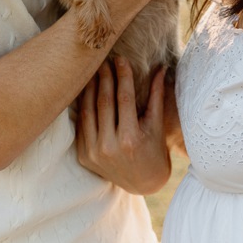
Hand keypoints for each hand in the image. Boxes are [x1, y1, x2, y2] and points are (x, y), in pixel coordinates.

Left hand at [76, 57, 170, 193]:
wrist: (143, 183)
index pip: (124, 98)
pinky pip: (81, 125)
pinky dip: (82, 107)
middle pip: (104, 102)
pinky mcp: (83, 156)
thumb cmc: (154, 151)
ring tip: (92, 71)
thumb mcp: (156, 125)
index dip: (123, 76)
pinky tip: (84, 91)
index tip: (121, 59)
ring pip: (88, 111)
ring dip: (89, 88)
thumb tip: (161, 68)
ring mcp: (93, 153)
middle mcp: (109, 147)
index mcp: (130, 138)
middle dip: (104, 78)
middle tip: (103, 60)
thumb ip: (156, 96)